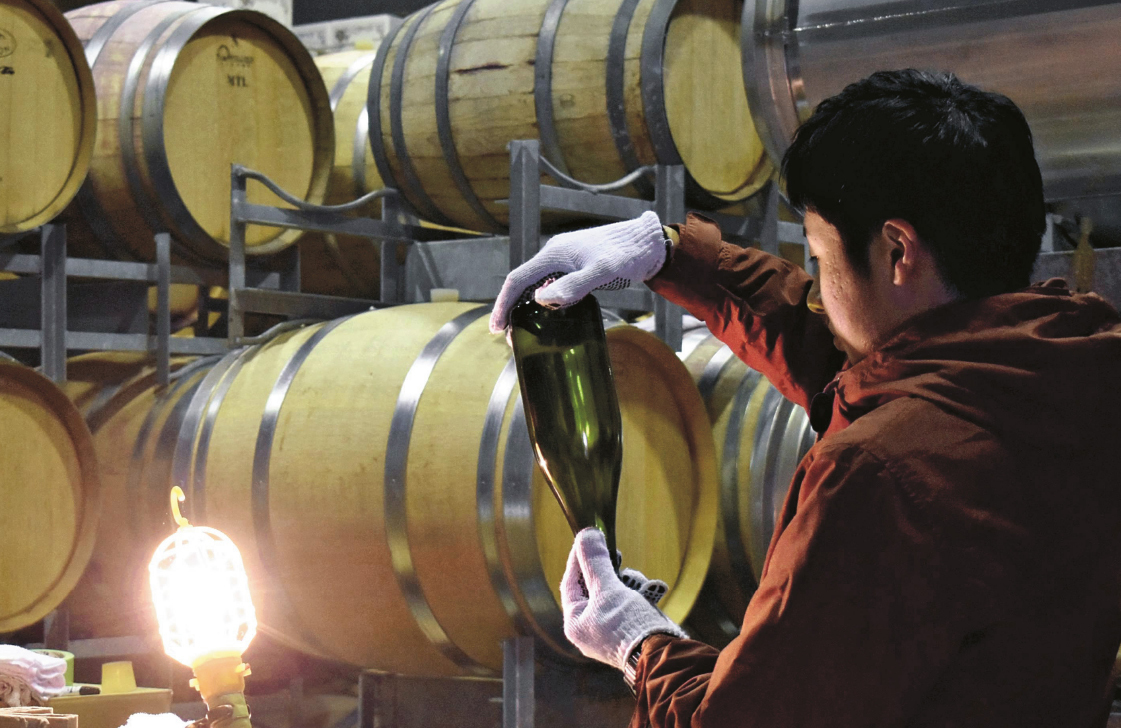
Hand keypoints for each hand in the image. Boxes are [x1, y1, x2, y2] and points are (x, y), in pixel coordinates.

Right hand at [489, 211, 666, 332]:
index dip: (504, 304)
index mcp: (554, 254)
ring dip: (526, 306)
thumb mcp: (602, 272)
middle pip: (523, 282)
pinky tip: (547, 314)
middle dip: (512, 309)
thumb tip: (539, 298)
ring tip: (523, 331)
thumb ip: (572, 285)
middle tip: (509, 337)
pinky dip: (543, 300)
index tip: (497, 328)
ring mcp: (565, 259)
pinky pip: (551, 283)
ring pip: (536, 284)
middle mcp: (555, 254)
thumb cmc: (628, 255)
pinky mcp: (576, 264)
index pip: (518, 279)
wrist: (649, 242)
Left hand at [561, 528, 686, 669]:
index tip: (587, 538)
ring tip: (638, 582)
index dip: (578, 558)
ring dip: (626, 582)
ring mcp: (610, 630)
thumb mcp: (609, 590)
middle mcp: (589, 628)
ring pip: (613, 592)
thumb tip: (586, 535)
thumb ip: (595, 562)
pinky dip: (637, 593)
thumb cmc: (629, 626)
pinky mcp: (630, 628)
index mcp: (576, 623)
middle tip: (615, 554)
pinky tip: (648, 591)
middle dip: (608, 570)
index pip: (570, 582)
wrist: (662, 656)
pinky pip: (628, 603)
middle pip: (593, 587)